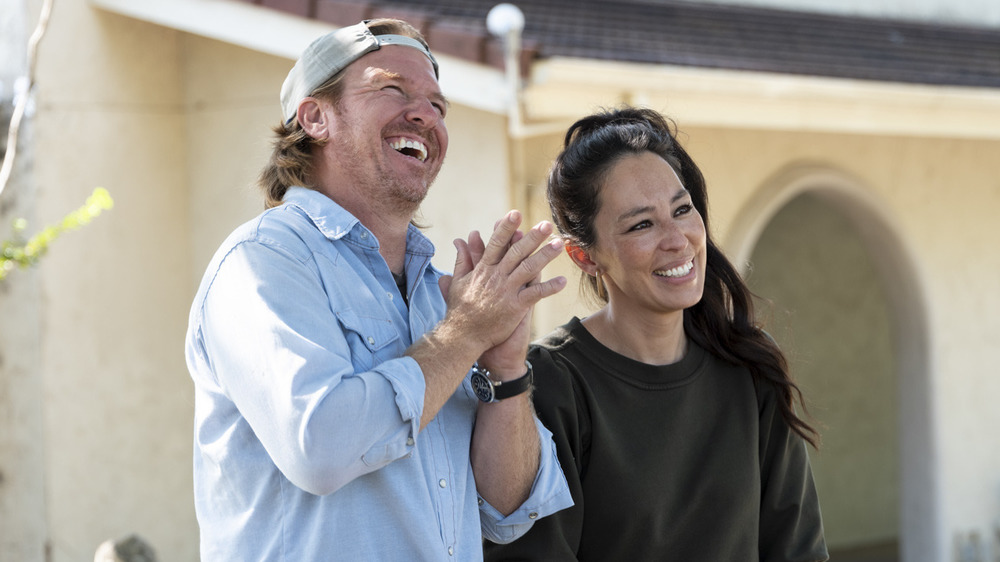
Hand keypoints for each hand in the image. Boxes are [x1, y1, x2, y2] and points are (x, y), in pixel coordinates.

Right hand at [438, 210, 565, 366]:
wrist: (462, 336)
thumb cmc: (459, 310)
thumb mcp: (457, 282)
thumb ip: (462, 260)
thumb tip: (460, 240)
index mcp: (483, 269)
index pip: (496, 244)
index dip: (506, 228)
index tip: (515, 214)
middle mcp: (496, 277)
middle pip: (517, 252)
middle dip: (532, 237)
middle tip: (547, 224)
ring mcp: (506, 291)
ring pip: (529, 269)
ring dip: (545, 255)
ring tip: (560, 244)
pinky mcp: (515, 307)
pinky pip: (535, 294)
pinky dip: (549, 288)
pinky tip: (563, 281)